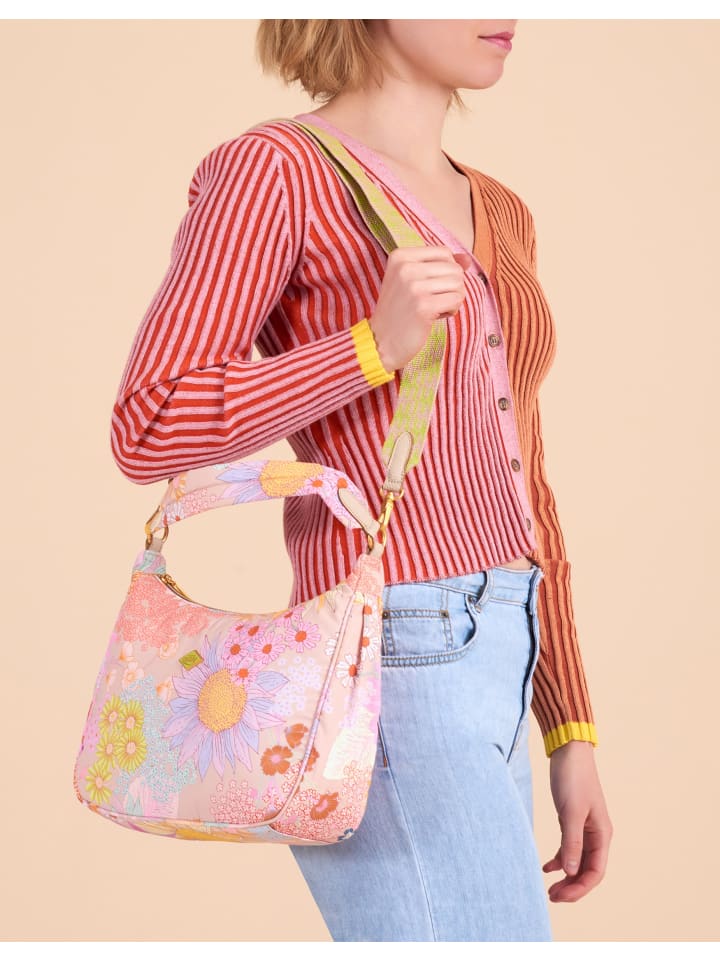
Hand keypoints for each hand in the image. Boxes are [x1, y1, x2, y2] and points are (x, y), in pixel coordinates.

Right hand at [368, 245, 473, 371]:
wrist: (380, 341)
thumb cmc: (399, 311)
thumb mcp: (412, 280)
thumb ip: (440, 266)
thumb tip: (468, 258)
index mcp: (400, 256)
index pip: (443, 252)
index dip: (446, 271)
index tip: (430, 287)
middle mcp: (406, 267)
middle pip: (454, 267)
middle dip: (451, 287)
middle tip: (432, 301)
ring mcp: (414, 286)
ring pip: (459, 283)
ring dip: (453, 299)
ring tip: (434, 309)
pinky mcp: (424, 305)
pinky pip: (457, 299)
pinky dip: (452, 310)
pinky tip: (436, 317)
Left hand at [543, 740, 612, 901]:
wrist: (568, 752)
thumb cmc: (573, 778)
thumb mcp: (571, 812)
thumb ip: (571, 842)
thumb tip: (570, 872)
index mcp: (602, 834)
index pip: (595, 872)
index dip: (579, 888)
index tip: (560, 896)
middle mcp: (596, 835)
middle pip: (586, 870)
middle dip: (571, 886)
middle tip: (551, 897)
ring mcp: (584, 828)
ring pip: (577, 861)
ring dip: (565, 876)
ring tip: (549, 889)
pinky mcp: (572, 820)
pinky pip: (568, 848)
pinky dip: (559, 859)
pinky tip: (546, 867)